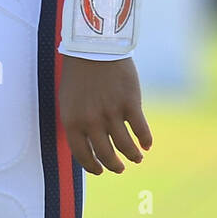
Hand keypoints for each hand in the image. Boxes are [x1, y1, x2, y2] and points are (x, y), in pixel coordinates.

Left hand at [58, 54, 151, 174]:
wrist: (94, 46)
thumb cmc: (79, 72)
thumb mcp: (69, 99)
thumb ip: (77, 122)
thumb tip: (88, 145)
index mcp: (72, 121)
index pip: (82, 155)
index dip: (92, 167)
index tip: (100, 171)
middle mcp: (91, 121)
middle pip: (106, 155)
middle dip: (115, 166)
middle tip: (120, 168)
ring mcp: (112, 113)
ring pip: (125, 147)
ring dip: (132, 156)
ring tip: (137, 158)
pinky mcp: (130, 103)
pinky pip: (141, 131)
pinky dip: (145, 140)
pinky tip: (147, 144)